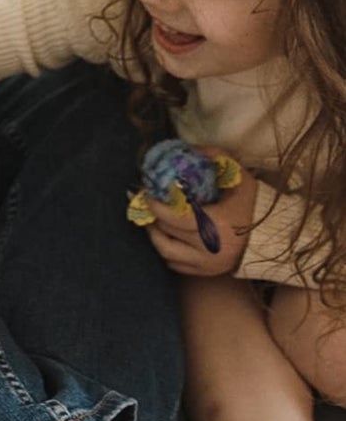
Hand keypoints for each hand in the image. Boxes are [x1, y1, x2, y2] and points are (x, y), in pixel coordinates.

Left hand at [144, 152, 256, 276]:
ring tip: (153, 221)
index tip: (149, 194)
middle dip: (153, 218)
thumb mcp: (238, 177)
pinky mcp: (207, 273)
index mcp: (218, 225)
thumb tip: (187, 147)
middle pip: (167, 235)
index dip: (157, 207)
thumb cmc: (253, 204)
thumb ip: (214, 157)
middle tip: (147, 204)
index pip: (176, 219)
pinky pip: (176, 265)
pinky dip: (167, 251)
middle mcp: (211, 249)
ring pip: (166, 254)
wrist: (273, 235)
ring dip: (155, 236)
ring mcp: (208, 264)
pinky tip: (167, 235)